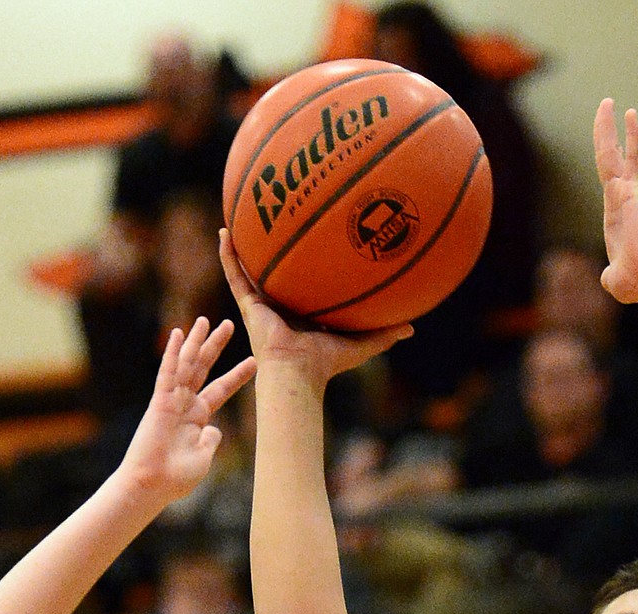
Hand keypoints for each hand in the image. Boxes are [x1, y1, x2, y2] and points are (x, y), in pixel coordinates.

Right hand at [119, 317, 256, 503]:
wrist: (152, 485)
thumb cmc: (176, 478)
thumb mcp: (203, 457)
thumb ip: (210, 440)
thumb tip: (214, 429)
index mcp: (198, 417)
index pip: (221, 389)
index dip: (237, 375)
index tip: (254, 361)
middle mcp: (185, 404)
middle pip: (203, 368)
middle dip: (216, 346)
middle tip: (230, 325)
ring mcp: (171, 401)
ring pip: (186, 365)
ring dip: (196, 342)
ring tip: (206, 321)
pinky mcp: (159, 403)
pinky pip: (167, 373)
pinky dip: (173, 354)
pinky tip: (178, 334)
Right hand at [219, 231, 411, 392]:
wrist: (297, 372)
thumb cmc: (326, 364)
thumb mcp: (361, 344)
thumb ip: (384, 334)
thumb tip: (413, 328)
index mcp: (304, 313)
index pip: (305, 285)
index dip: (307, 267)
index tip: (312, 245)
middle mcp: (281, 305)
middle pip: (277, 272)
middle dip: (275, 250)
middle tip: (277, 220)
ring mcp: (262, 304)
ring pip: (251, 269)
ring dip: (245, 245)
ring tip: (240, 217)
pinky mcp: (247, 304)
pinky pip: (235, 274)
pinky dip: (228, 254)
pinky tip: (224, 231)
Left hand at [593, 101, 637, 306]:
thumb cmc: (636, 284)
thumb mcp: (614, 279)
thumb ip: (610, 274)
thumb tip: (609, 278)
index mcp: (615, 215)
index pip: (609, 179)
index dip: (607, 158)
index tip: (608, 140)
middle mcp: (621, 200)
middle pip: (610, 159)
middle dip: (606, 134)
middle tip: (605, 107)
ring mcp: (628, 194)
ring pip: (614, 155)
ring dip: (609, 128)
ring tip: (608, 102)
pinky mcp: (634, 194)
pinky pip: (630, 159)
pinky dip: (631, 137)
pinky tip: (629, 114)